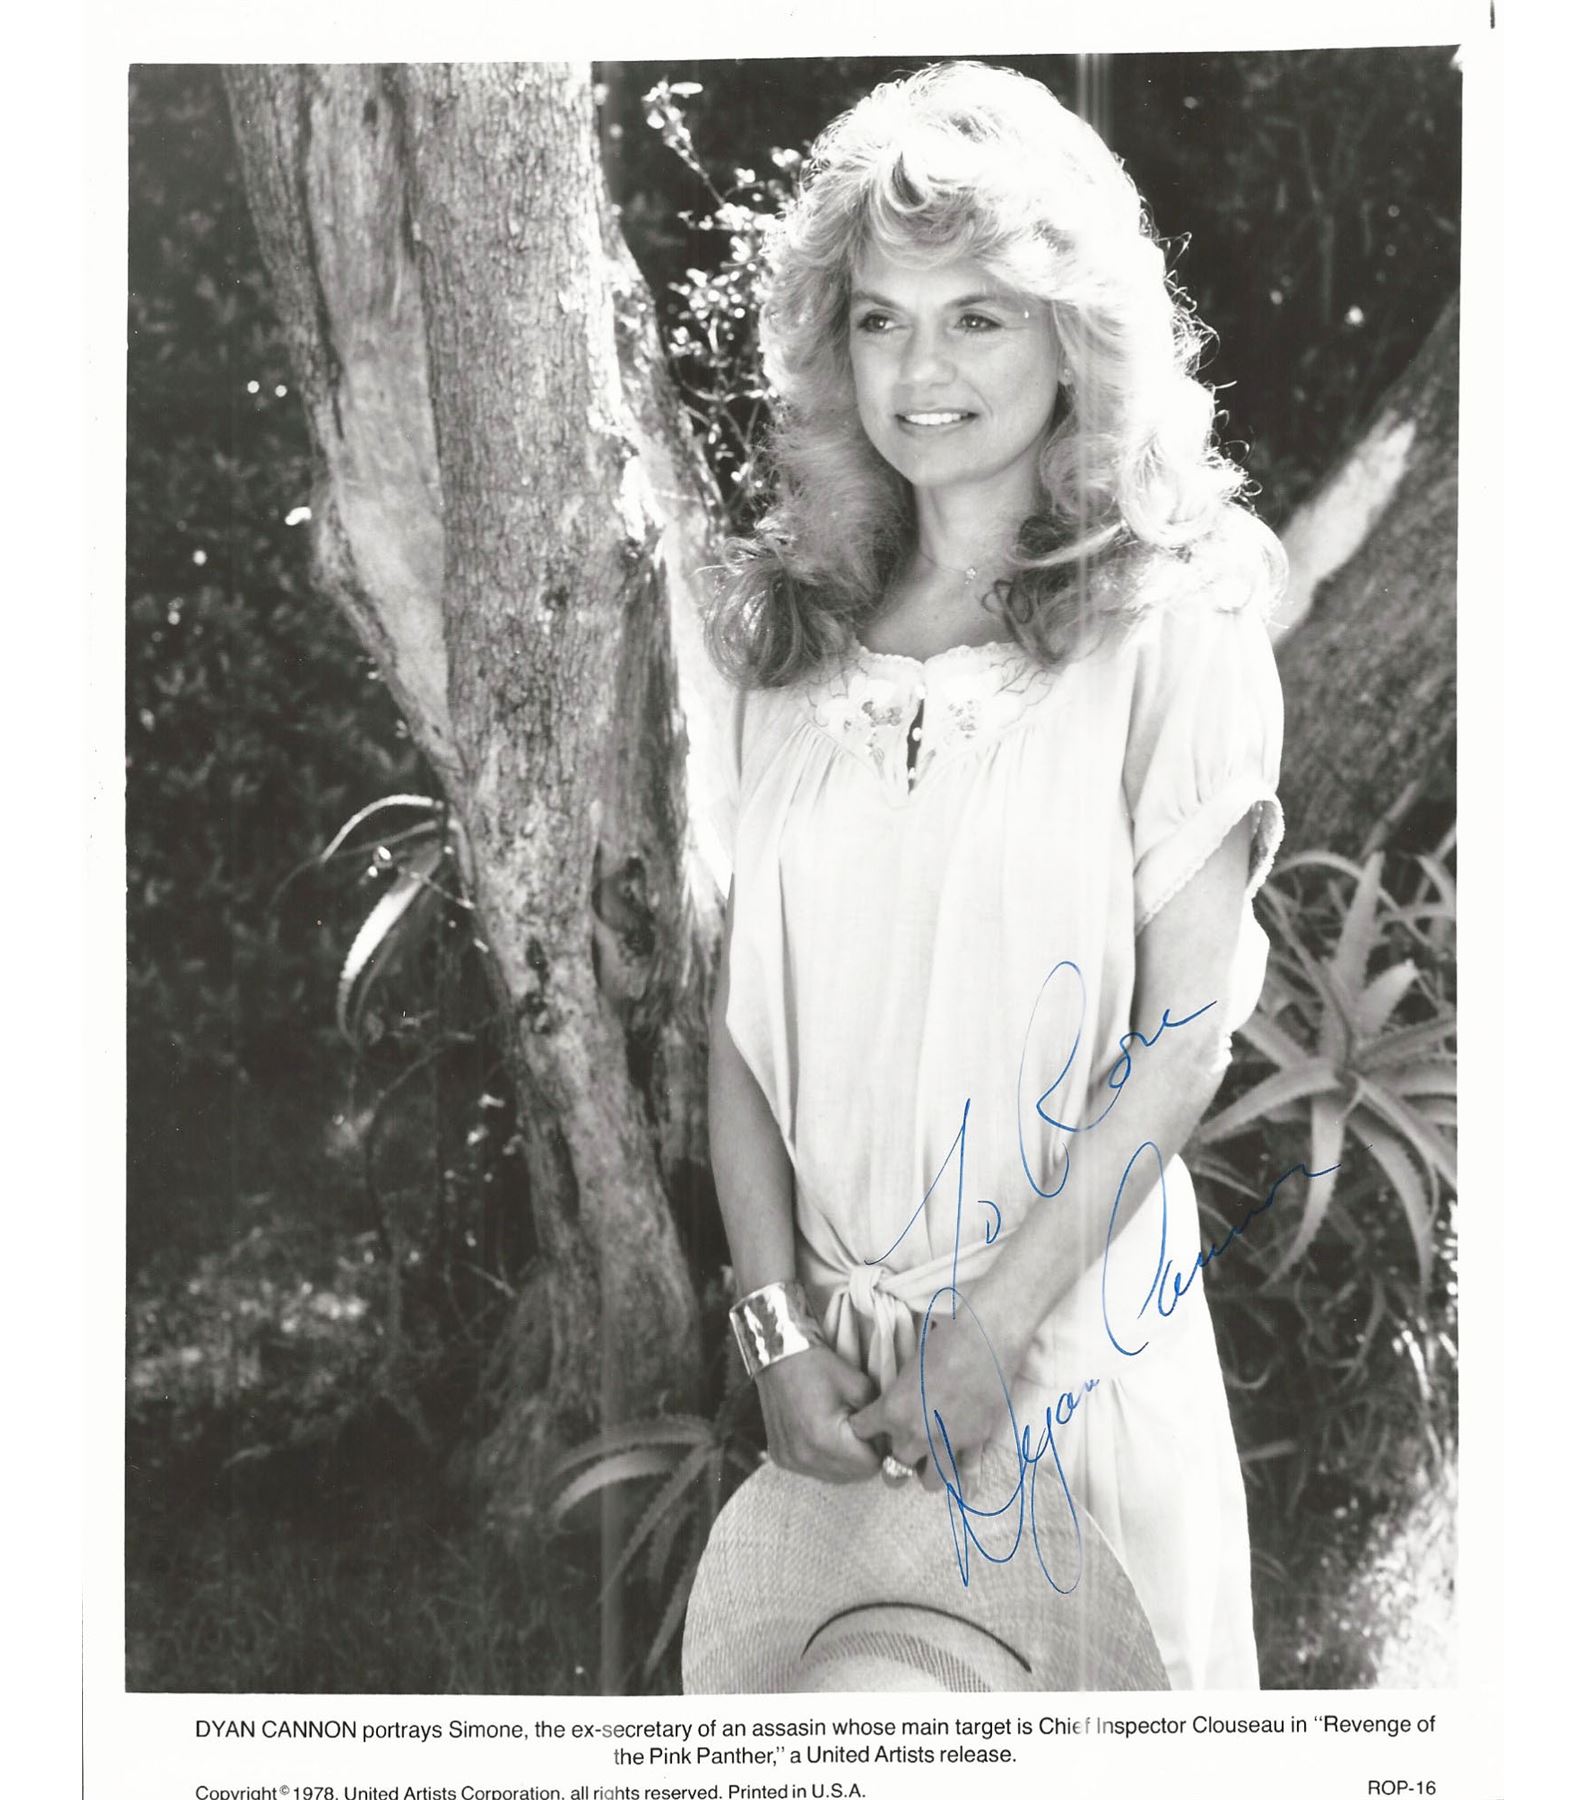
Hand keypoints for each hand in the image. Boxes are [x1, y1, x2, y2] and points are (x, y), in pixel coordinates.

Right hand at [756, 1345, 882, 1483]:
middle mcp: (805, 1457)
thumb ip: (876, 1418)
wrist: (778, 1356)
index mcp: (826, 1440)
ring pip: (832, 1476)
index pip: (869, 1466)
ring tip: (842, 1433)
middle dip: (862, 1458)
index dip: (878, 1449)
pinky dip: (823, 1459)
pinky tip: (822, 1436)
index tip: (875, 1430)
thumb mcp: (859, 1386)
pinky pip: (812, 1469)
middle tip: (861, 1431)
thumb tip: (885, 1438)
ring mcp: (790, 1460)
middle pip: (851, 1476)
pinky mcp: (781, 1458)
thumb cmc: (819, 1367)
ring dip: (843, 1461)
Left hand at [848, 1304, 1025, 1493]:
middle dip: (893, 1463)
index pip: (862, 1432)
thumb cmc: (944, 1339)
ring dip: (927, 1472)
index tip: (868, 1426)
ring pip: (928, 1481)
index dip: (864, 1429)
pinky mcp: (974, 1443)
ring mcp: (945, 1442)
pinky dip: (966, 1482)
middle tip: (900, 1452)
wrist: (985, 1338)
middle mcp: (915, 1433)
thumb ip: (900, 1394)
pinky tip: (966, 1491)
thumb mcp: (910, 1365)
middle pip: (892, 1470)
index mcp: (893, 1410)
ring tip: (930, 1461)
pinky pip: (967, 1474)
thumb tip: (896, 1400)